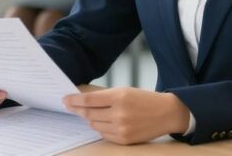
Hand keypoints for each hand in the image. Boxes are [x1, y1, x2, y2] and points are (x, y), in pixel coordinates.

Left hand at [63, 87, 190, 144]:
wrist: (166, 113)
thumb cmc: (144, 99)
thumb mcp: (124, 91)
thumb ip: (104, 96)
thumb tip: (82, 98)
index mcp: (119, 97)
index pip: (89, 100)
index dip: (74, 100)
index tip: (64, 99)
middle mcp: (119, 113)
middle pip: (89, 114)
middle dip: (78, 109)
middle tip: (70, 106)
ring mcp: (121, 128)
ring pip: (94, 125)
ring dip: (90, 119)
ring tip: (93, 113)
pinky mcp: (124, 139)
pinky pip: (103, 134)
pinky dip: (101, 127)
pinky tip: (105, 121)